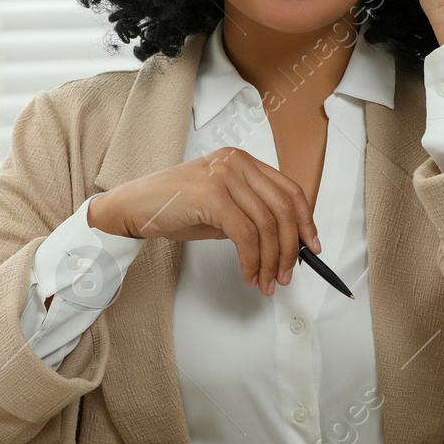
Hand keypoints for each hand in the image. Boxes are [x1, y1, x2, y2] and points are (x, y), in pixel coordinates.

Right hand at [87, 148, 320, 296]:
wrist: (132, 207)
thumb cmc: (172, 208)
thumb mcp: (220, 207)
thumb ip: (249, 215)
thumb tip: (283, 243)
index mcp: (242, 161)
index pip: (288, 190)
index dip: (304, 221)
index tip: (310, 246)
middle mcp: (236, 163)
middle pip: (282, 208)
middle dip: (289, 247)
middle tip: (285, 275)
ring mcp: (223, 176)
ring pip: (266, 224)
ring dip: (270, 260)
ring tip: (266, 282)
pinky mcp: (211, 196)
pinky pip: (245, 235)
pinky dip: (251, 260)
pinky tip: (248, 274)